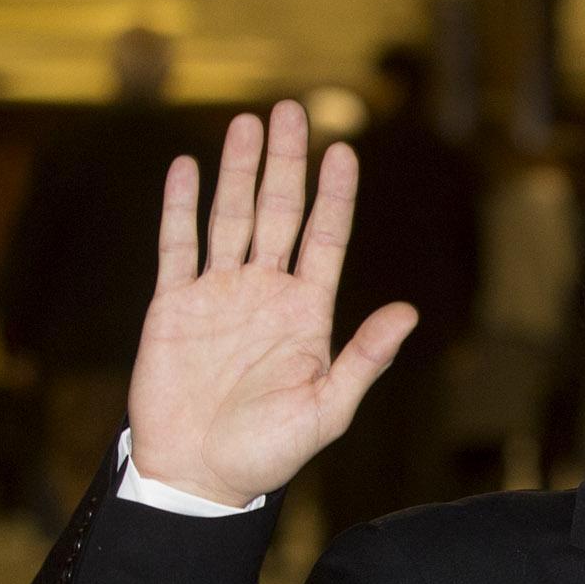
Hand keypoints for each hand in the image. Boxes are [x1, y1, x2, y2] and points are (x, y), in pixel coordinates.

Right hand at [128, 101, 417, 506]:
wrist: (203, 473)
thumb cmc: (271, 451)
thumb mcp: (330, 407)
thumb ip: (366, 357)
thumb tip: (410, 312)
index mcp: (308, 313)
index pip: (325, 239)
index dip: (335, 196)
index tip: (344, 151)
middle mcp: (266, 293)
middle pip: (278, 213)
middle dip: (286, 163)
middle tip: (292, 110)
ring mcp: (219, 294)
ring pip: (231, 217)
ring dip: (238, 170)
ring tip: (248, 121)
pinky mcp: (173, 305)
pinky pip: (177, 246)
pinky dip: (181, 207)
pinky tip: (188, 168)